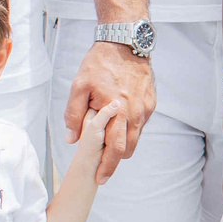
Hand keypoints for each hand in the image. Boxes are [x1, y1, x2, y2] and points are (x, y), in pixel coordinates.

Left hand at [65, 42, 154, 179]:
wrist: (126, 43)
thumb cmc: (100, 63)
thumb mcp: (78, 86)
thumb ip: (74, 114)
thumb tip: (72, 138)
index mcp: (117, 110)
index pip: (114, 148)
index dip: (107, 166)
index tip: (100, 178)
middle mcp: (135, 112)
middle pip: (127, 148)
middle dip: (115, 163)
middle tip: (103, 173)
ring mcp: (145, 108)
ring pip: (135, 138)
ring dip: (123, 147)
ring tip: (108, 149)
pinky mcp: (150, 102)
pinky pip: (140, 124)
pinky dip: (129, 130)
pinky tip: (118, 125)